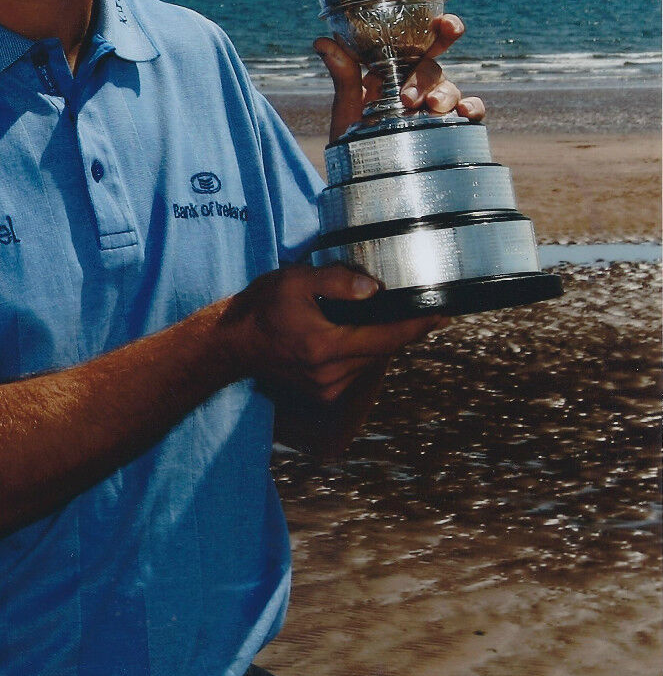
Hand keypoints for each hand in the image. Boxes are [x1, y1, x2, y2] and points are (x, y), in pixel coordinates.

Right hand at [223, 262, 445, 403]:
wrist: (232, 344)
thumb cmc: (261, 308)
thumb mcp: (295, 281)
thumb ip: (335, 281)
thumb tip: (373, 289)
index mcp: (327, 347)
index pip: (386, 337)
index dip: (417, 326)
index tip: (443, 314)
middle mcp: (331, 375)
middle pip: (382, 350)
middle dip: (400, 329)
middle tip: (418, 306)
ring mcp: (327, 388)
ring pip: (370, 361)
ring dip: (379, 340)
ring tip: (382, 315)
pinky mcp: (323, 393)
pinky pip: (355, 369)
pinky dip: (361, 351)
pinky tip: (354, 332)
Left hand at [315, 13, 485, 142]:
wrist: (360, 181)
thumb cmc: (354, 140)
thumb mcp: (347, 108)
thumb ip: (343, 75)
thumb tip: (322, 41)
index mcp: (397, 71)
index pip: (420, 42)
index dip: (440, 28)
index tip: (444, 24)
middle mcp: (419, 85)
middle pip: (433, 67)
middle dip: (426, 77)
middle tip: (410, 99)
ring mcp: (436, 106)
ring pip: (450, 88)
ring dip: (444, 94)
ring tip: (431, 109)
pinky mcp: (451, 128)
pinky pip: (470, 112)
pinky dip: (472, 108)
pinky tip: (465, 113)